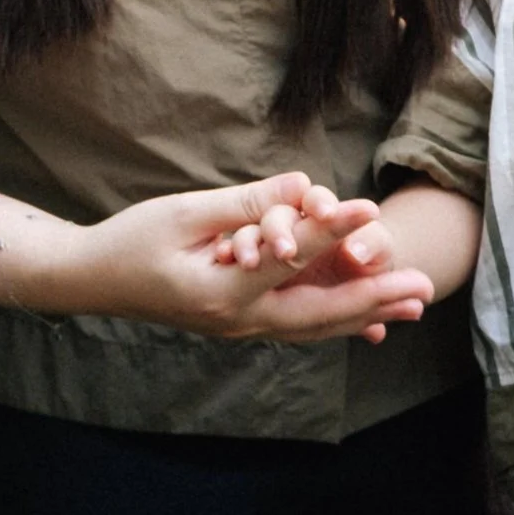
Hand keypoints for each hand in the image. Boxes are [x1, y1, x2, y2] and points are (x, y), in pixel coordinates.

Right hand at [68, 178, 434, 342]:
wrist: (91, 282)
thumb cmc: (130, 240)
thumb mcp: (184, 213)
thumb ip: (246, 205)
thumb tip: (302, 187)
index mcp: (221, 292)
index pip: (291, 260)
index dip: (332, 230)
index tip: (371, 209)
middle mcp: (237, 320)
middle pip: (318, 313)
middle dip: (373, 299)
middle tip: (423, 286)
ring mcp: (239, 328)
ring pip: (314, 326)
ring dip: (365, 315)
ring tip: (411, 306)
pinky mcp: (239, 322)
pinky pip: (298, 326)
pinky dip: (336, 322)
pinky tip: (368, 318)